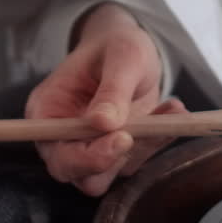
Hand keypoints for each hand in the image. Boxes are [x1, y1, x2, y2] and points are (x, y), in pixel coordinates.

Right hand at [25, 3, 186, 195]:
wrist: (129, 49)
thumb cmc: (115, 46)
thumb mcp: (122, 55)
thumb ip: (113, 89)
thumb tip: (104, 123)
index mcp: (48, 112)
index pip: (58, 154)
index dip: (87, 158)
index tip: (123, 137)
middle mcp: (63, 137)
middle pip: (82, 177)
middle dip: (117, 158)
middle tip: (149, 128)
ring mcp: (90, 147)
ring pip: (115, 173)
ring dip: (145, 146)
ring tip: (170, 109)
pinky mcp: (117, 152)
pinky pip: (138, 159)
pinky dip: (160, 138)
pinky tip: (173, 109)